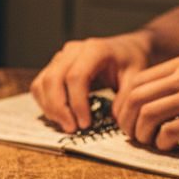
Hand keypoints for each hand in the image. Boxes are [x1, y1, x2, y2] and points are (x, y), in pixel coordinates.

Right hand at [30, 32, 150, 131]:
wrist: (126, 48)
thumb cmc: (131, 62)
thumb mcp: (137, 77)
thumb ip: (127, 97)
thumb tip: (112, 118)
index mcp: (95, 49)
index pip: (76, 77)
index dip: (77, 103)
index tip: (86, 124)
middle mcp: (73, 50)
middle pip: (54, 79)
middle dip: (59, 108)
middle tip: (72, 129)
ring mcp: (61, 57)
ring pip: (43, 82)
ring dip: (50, 107)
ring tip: (67, 125)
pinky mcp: (54, 66)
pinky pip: (40, 84)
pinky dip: (45, 103)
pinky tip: (60, 116)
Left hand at [114, 54, 178, 147]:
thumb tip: (149, 104)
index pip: (137, 80)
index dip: (124, 103)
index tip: (125, 118)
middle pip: (136, 97)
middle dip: (126, 120)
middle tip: (131, 134)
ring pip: (148, 114)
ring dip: (142, 134)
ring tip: (149, 142)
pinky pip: (169, 132)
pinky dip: (162, 143)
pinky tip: (169, 146)